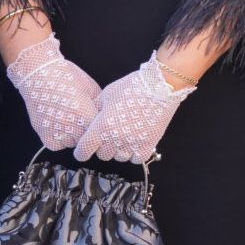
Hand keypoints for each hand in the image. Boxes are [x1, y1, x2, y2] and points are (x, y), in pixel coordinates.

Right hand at [5, 35, 100, 150]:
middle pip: (88, 139)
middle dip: (90, 132)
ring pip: (73, 143)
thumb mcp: (92, 90)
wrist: (41, 76)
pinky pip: (57, 145)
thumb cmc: (69, 78)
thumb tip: (105, 117)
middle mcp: (72, 127)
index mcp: (86, 115)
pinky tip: (62, 127)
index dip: (103, 126)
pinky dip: (60, 140)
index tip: (104, 123)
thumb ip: (99, 107)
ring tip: (73, 122)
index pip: (101, 131)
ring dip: (75, 137)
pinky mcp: (44, 135)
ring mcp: (57, 132)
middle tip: (86, 121)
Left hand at [74, 53, 193, 163]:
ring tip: (126, 135)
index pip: (83, 152)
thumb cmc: (132, 86)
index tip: (85, 148)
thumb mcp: (107, 94)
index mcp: (101, 127)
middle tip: (111, 133)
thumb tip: (88, 119)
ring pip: (119, 157)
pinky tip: (136, 141)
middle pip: (102, 155)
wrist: (161, 85)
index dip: (82, 151)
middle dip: (104, 146)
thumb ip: (96, 109)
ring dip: (119, 149)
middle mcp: (115, 139)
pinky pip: (136, 159)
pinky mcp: (149, 144)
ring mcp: (133, 143)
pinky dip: (135, 153)